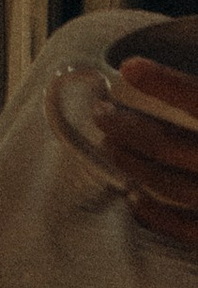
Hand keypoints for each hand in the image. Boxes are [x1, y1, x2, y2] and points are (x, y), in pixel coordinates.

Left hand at [99, 54, 197, 249]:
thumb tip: (162, 59)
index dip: (166, 84)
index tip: (130, 67)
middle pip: (172, 145)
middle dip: (128, 125)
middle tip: (102, 111)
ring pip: (170, 184)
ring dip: (132, 162)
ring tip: (109, 144)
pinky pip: (186, 229)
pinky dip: (155, 214)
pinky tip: (134, 196)